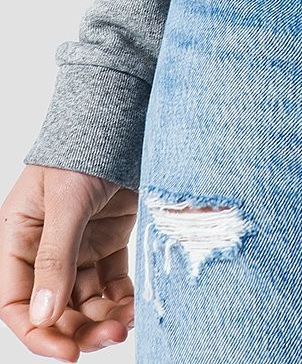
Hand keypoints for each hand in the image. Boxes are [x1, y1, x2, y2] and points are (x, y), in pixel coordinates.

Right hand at [1, 164, 136, 357]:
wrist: (125, 112)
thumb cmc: (85, 146)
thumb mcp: (66, 202)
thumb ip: (55, 258)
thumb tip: (44, 316)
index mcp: (19, 238)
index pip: (17, 302)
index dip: (39, 333)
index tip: (69, 353)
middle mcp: (45, 248)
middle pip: (55, 308)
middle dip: (80, 329)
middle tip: (112, 336)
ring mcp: (79, 245)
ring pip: (85, 300)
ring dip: (104, 317)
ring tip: (128, 322)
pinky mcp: (109, 239)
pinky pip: (111, 282)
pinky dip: (122, 298)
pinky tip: (135, 306)